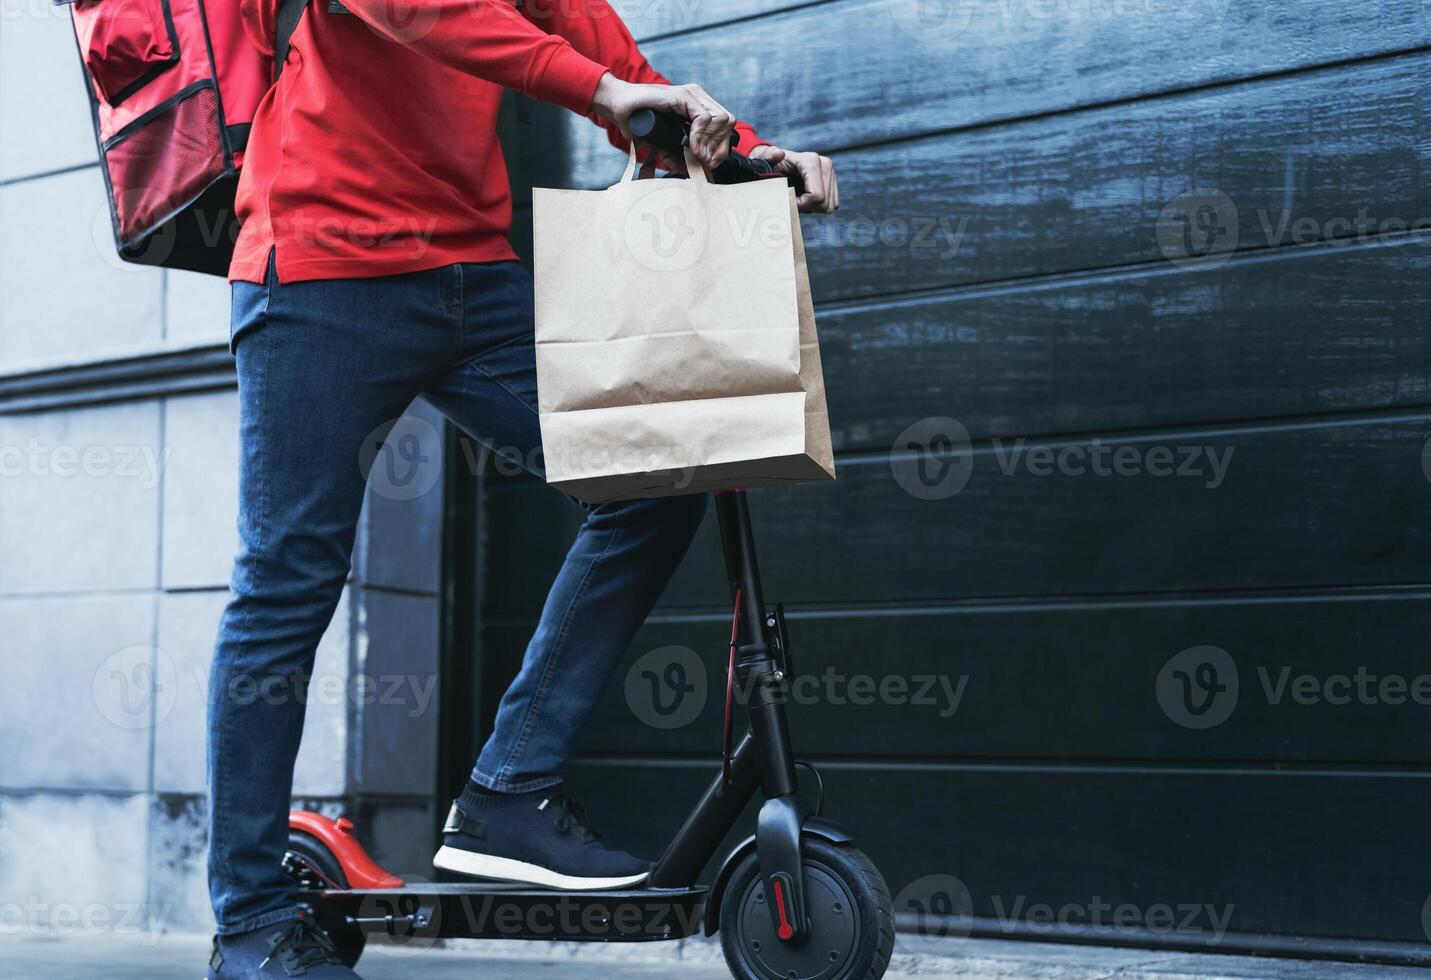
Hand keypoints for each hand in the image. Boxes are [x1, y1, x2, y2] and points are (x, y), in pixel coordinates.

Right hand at [590, 73, 735, 168]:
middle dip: (720, 147)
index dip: (721, 147)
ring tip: (696, 156)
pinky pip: (705, 118)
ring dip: (710, 143)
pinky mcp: (683, 95)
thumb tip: (693, 169)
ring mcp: (692, 94)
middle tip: (705, 163)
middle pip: (728, 123)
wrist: (619, 105)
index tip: (709, 164)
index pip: (725, 125)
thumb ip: (680, 151)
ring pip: (721, 120)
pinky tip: (691, 147)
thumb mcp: (666, 140)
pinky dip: (701, 136)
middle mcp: (698, 97)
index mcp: (697, 106)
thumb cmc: (638, 122)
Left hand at [749, 145, 838, 213]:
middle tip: (792, 201)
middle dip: (806, 207)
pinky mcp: (834, 181)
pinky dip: (818, 207)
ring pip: (829, 206)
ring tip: (798, 198)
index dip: (801, 205)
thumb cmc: (770, 163)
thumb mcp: (764, 159)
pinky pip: (832, 205)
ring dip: (812, 208)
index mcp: (811, 161)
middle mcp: (825, 164)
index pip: (816, 196)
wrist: (777, 161)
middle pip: (824, 203)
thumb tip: (779, 154)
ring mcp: (831, 173)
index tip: (788, 201)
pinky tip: (806, 198)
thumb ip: (768, 156)